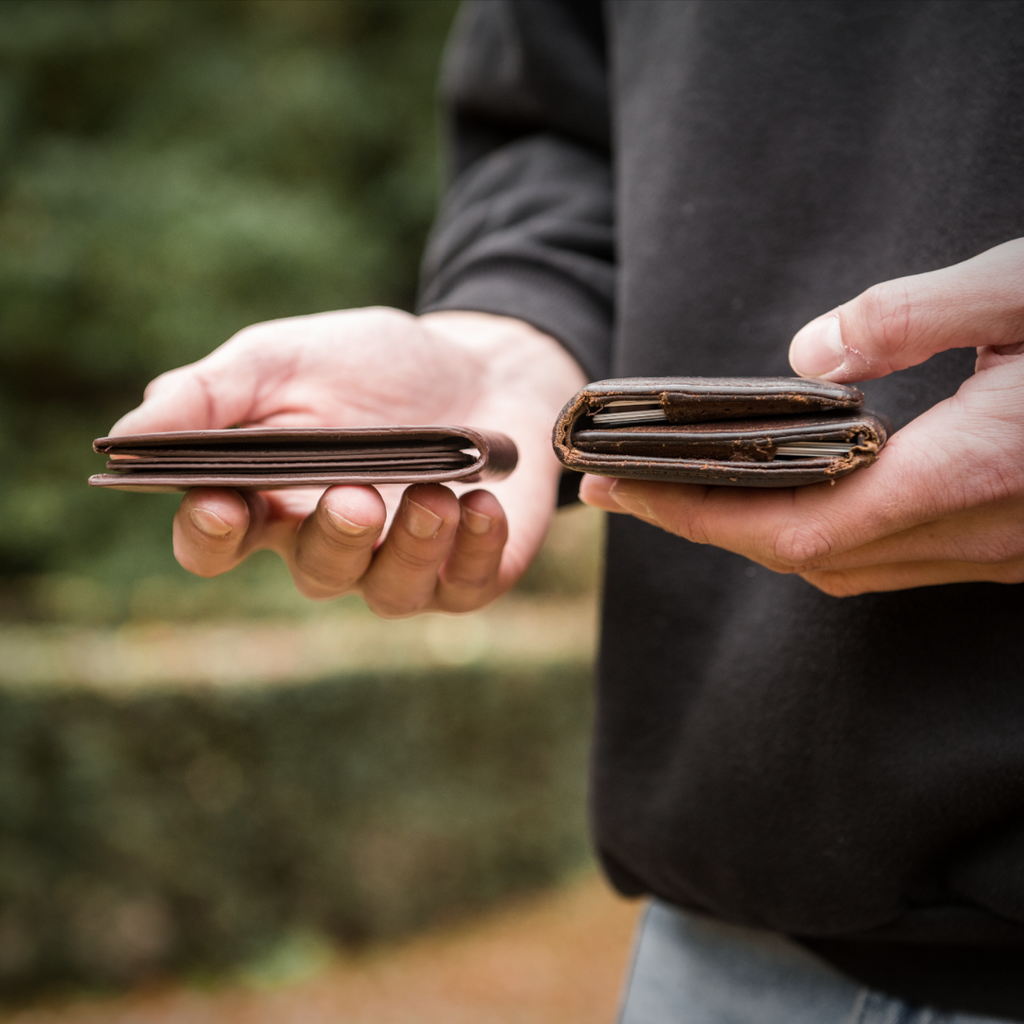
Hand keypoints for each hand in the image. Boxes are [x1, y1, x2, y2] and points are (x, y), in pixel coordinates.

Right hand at [112, 308, 585, 614]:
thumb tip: (124, 437)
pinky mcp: (467, 571)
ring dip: (410, 543)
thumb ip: (211, 395)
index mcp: (271, 496)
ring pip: (388, 590)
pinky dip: (474, 547)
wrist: (484, 367)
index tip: (221, 504)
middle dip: (333, 539)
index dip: (209, 535)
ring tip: (435, 492)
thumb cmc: (375, 365)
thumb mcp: (286, 358)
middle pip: (313, 572)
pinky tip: (481, 503)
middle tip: (353, 496)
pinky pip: (464, 584)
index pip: (216, 543)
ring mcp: (401, 563)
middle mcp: (331, 542)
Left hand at [580, 239, 1023, 595]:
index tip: (618, 490)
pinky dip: (819, 537)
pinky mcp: (1015, 547)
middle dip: (704, 527)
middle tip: (628, 487)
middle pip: (803, 557)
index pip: (793, 523)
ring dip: (755, 537)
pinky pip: (891, 561)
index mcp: (975, 469)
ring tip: (687, 490)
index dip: (695, 515)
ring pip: (845, 569)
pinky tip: (792, 498)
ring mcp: (1003, 550)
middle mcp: (984, 530)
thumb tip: (807, 358)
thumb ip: (917, 316)